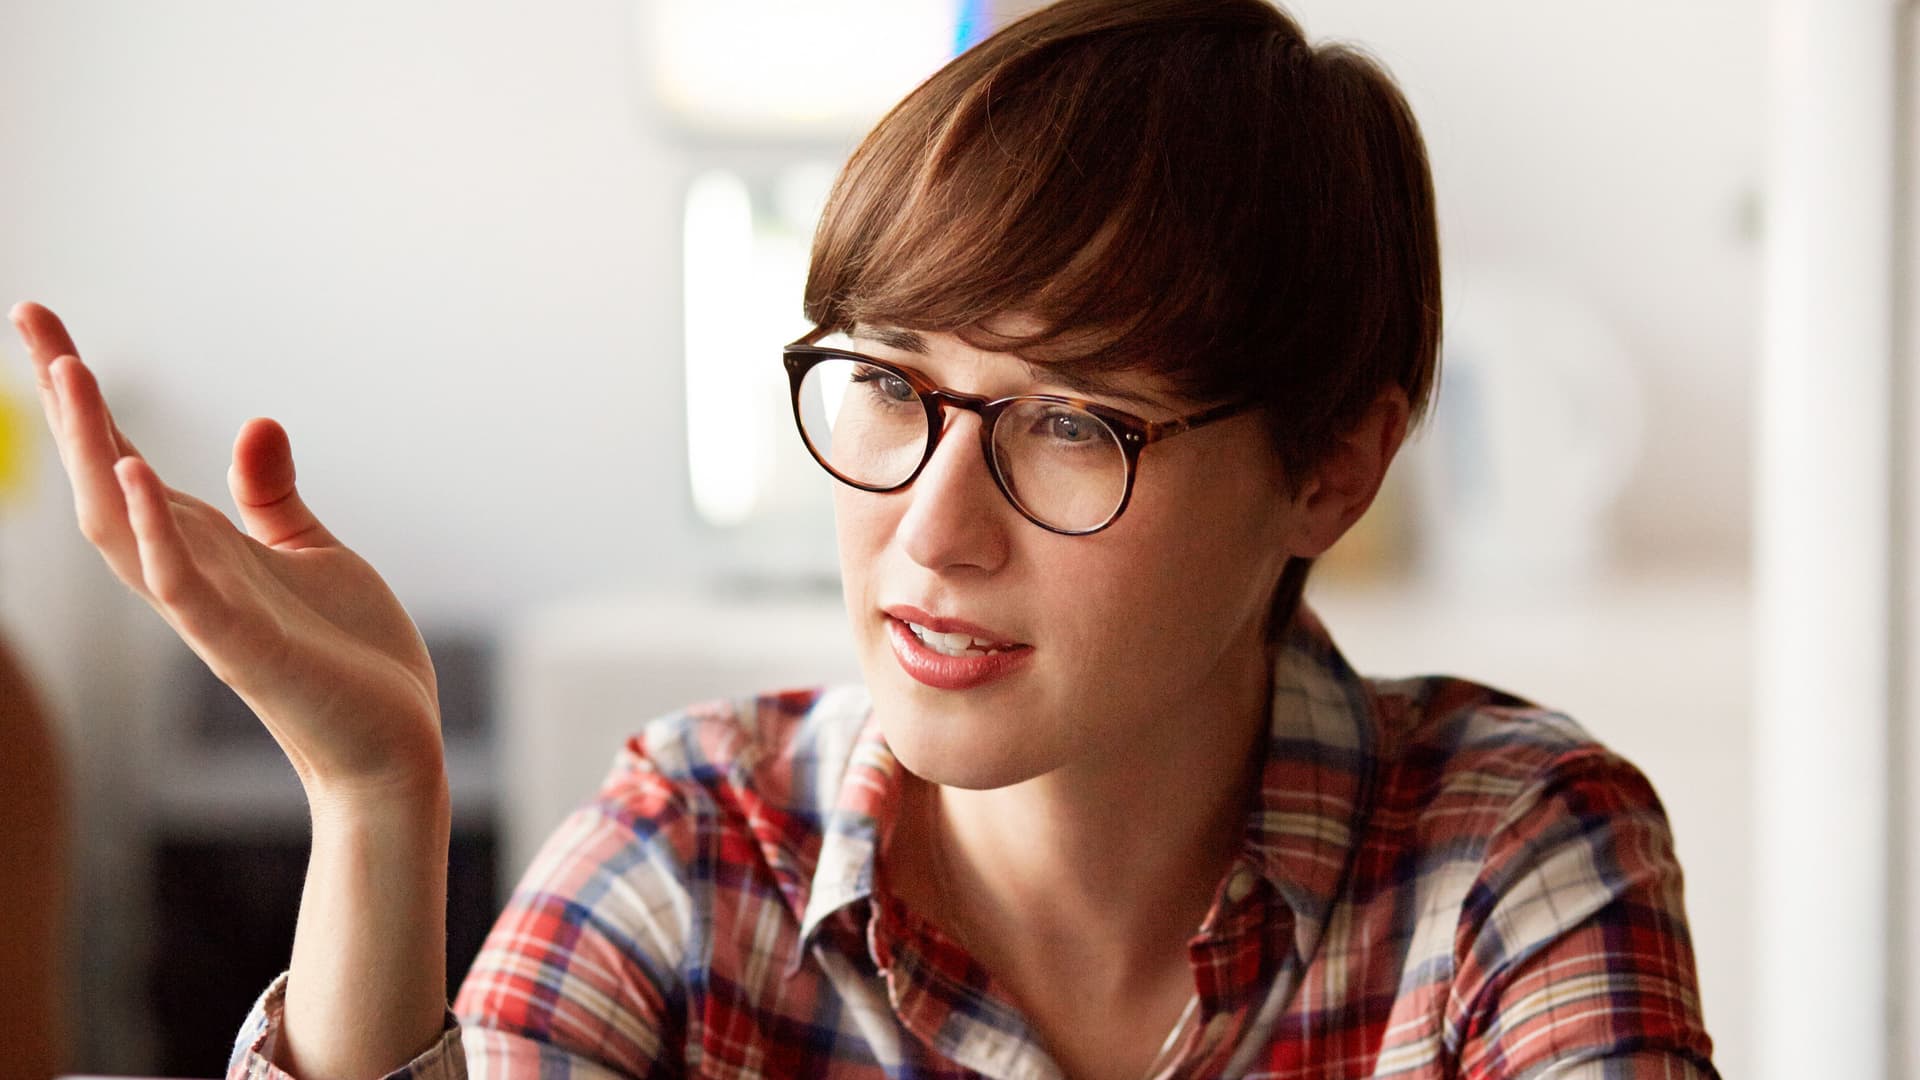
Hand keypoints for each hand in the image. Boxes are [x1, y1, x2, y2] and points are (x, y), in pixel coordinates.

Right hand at [11, 302, 442, 801]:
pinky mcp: (242, 647)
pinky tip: (132, 475)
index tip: (42, 324)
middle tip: (31, 315)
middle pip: (102, 477)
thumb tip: (257, 422)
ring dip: (93, 450)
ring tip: (68, 372)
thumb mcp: (312, 553)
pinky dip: (153, 531)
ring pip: (123, 524)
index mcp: (203, 546)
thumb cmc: (350, 658)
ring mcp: (207, 611)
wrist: (390, 746)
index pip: (122, 459)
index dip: (81, 396)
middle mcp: (188, 572)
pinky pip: (179, 586)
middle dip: (66, 402)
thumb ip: (271, 496)